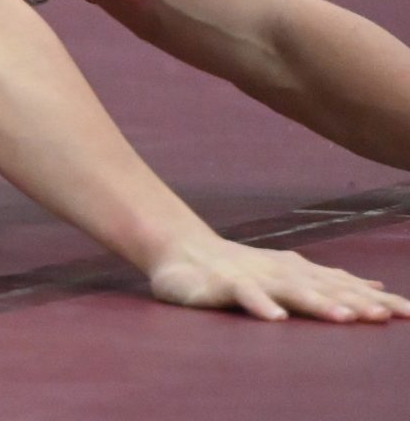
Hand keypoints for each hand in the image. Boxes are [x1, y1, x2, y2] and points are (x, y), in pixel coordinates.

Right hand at [145, 234, 409, 321]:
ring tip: (343, 317)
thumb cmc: (240, 267)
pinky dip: (260, 306)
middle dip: (356, 302)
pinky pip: (244, 296)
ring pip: (290, 290)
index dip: (377, 300)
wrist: (182, 250)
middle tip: (385, 316)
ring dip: (317, 302)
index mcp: (301, 272)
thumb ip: (329, 281)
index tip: (409, 313)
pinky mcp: (224, 284)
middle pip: (325, 288)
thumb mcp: (290, 273)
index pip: (346, 287)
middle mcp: (284, 273)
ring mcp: (255, 277)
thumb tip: (376, 289)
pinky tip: (276, 319)